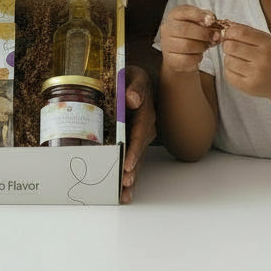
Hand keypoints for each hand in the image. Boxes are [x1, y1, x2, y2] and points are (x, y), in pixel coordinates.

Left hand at [121, 65, 155, 203]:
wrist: (135, 79)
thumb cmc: (131, 77)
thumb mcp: (134, 76)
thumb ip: (134, 87)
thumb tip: (132, 98)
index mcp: (145, 112)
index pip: (140, 133)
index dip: (134, 149)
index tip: (127, 162)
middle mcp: (146, 127)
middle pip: (139, 152)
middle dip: (133, 169)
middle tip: (125, 183)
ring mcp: (142, 137)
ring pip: (138, 160)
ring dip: (132, 177)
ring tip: (125, 194)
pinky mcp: (136, 142)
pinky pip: (134, 159)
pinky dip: (130, 175)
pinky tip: (125, 191)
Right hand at [158, 4, 222, 72]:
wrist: (181, 54)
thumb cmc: (192, 35)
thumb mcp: (199, 22)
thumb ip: (206, 18)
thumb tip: (212, 19)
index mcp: (175, 15)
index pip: (184, 11)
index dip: (198, 15)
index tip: (211, 20)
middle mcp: (167, 28)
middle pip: (185, 29)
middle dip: (204, 33)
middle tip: (216, 36)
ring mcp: (167, 44)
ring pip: (186, 45)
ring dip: (201, 46)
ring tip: (206, 46)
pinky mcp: (170, 59)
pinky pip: (186, 59)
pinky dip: (197, 58)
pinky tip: (198, 55)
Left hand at [220, 22, 270, 99]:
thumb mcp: (267, 41)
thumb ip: (247, 31)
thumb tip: (226, 24)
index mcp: (268, 44)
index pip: (240, 33)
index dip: (229, 32)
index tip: (228, 34)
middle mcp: (263, 59)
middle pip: (231, 46)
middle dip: (227, 45)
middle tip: (232, 47)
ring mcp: (256, 74)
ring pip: (228, 60)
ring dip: (229, 58)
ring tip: (238, 60)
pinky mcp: (250, 87)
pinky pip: (228, 75)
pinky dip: (229, 71)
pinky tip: (239, 70)